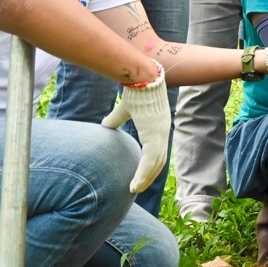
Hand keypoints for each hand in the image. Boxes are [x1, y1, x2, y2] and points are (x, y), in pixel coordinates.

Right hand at [101, 59, 169, 193]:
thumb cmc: (136, 90)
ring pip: (156, 164)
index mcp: (158, 128)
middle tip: (138, 188)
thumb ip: (116, 119)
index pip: (157, 152)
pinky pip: (151, 160)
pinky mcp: (155, 133)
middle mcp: (163, 132)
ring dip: (146, 179)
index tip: (143, 178)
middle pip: (159, 162)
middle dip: (149, 176)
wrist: (142, 76)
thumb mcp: (125, 109)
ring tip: (135, 190)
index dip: (150, 166)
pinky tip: (136, 184)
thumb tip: (105, 125)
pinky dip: (144, 174)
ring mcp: (161, 133)